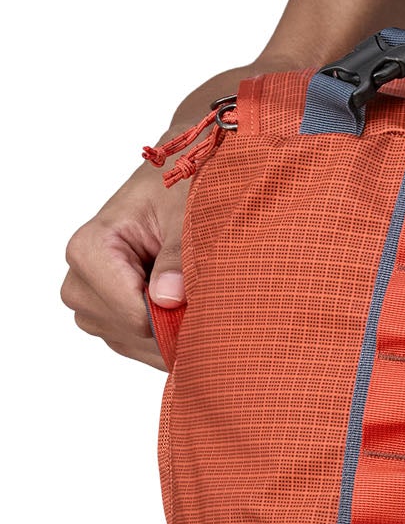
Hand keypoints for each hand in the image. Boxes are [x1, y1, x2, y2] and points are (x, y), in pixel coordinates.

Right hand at [63, 157, 188, 369]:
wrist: (175, 179)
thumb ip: (178, 255)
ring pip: (130, 343)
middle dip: (173, 324)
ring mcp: (89, 300)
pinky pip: (132, 344)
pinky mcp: (104, 314)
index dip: (175, 314)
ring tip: (195, 296)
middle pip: (129, 332)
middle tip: (206, 293)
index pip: (132, 314)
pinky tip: (186, 314)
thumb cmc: (179, 189)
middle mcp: (79, 279)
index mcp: (90, 249)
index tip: (205, 295)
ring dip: (170, 333)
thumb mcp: (186, 214)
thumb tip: (168, 298)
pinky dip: (164, 338)